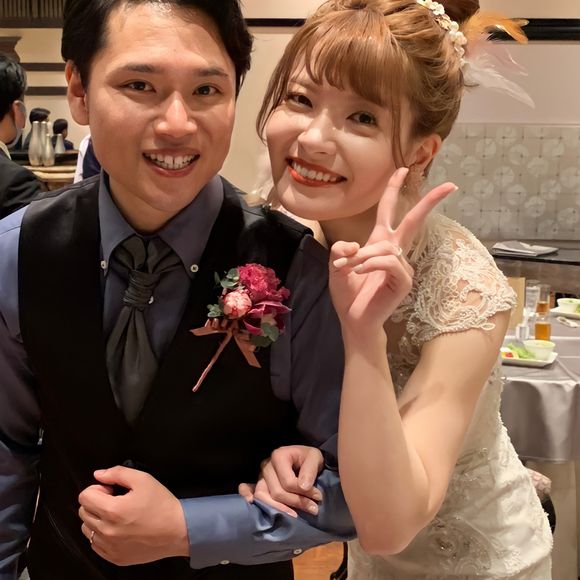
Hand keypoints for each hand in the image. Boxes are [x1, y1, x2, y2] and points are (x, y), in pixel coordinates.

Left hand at [78, 466, 188, 564]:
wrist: (177, 530)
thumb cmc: (162, 504)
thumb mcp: (143, 479)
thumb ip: (118, 473)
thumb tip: (99, 474)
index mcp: (113, 510)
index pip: (84, 496)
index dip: (98, 488)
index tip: (112, 490)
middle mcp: (107, 531)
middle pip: (83, 512)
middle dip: (96, 502)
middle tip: (116, 500)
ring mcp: (109, 547)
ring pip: (87, 529)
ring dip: (97, 518)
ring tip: (116, 515)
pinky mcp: (115, 558)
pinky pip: (95, 545)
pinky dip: (102, 534)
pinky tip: (119, 528)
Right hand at [238, 446, 323, 517]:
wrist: (303, 457)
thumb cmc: (308, 457)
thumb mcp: (314, 458)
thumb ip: (310, 470)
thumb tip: (303, 487)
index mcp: (279, 456)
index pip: (288, 482)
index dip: (303, 493)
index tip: (318, 497)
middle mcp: (266, 465)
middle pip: (276, 492)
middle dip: (295, 502)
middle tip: (313, 509)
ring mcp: (260, 475)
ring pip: (263, 496)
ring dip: (279, 508)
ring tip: (295, 516)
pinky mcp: (258, 483)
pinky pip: (247, 490)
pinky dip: (247, 496)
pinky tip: (253, 504)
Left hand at [330, 168, 455, 331]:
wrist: (355, 321)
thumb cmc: (348, 294)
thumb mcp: (337, 266)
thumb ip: (341, 250)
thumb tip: (356, 244)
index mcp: (380, 243)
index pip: (389, 211)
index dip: (393, 190)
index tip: (401, 170)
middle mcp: (394, 252)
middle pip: (414, 221)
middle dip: (429, 202)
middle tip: (450, 186)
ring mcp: (401, 267)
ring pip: (384, 247)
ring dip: (363, 256)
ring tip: (348, 269)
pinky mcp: (403, 281)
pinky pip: (387, 261)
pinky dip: (369, 264)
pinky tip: (357, 272)